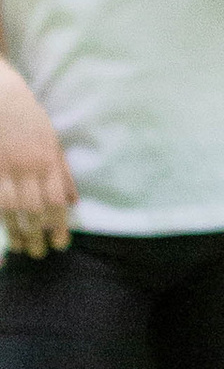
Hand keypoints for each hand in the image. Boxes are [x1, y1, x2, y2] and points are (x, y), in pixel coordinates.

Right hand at [0, 71, 74, 251]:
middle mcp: (26, 167)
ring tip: (21, 248)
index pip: (56, 201)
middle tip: (39, 253)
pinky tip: (3, 230)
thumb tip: (73, 202)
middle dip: (37, 235)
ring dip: (15, 232)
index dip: (58, 226)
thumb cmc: (27, 115)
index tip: (60, 244)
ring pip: (9, 209)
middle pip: (32, 210)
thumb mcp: (52, 140)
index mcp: (47, 159)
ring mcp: (3, 168)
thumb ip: (62, 172)